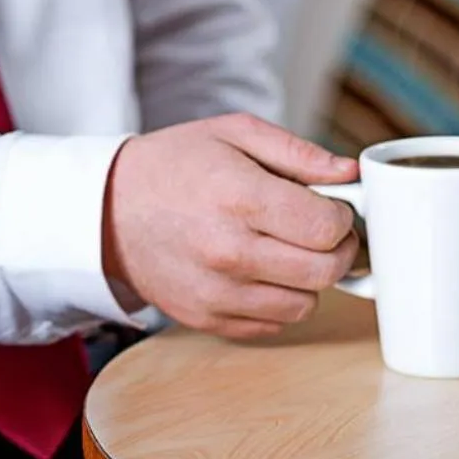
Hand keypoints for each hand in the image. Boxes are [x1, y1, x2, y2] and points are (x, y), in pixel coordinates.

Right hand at [102, 113, 361, 338]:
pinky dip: (282, 302)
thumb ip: (299, 152)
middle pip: (323, 272)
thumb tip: (350, 172)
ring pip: (305, 305)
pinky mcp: (205, 318)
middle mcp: (229, 252)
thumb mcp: (235, 133)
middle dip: (340, 251)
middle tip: (326, 233)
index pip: (325, 228)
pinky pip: (273, 324)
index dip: (343, 219)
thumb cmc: (176, 165)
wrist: (108, 209)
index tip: (334, 209)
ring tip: (292, 251)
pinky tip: (267, 272)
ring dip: (311, 280)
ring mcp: (216, 292)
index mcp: (240, 199)